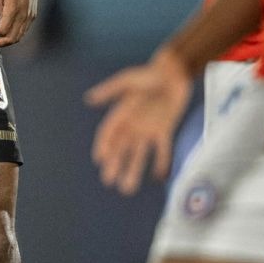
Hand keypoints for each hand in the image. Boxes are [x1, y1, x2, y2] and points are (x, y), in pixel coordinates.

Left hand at [0, 0, 41, 46]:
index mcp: (14, 9)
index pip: (3, 30)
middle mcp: (24, 15)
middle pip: (12, 38)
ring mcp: (30, 17)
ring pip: (18, 37)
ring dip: (7, 41)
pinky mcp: (32, 16)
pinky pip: (23, 31)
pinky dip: (14, 35)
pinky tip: (6, 31)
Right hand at [85, 48, 191, 194]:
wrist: (174, 73)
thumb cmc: (149, 74)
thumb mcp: (128, 81)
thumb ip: (110, 90)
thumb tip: (89, 99)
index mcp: (121, 113)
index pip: (109, 133)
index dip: (104, 146)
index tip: (100, 160)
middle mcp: (132, 124)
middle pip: (121, 148)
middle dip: (115, 164)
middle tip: (109, 181)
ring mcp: (147, 128)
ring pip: (138, 154)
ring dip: (132, 170)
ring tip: (127, 189)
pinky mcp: (164, 130)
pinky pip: (161, 150)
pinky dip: (160, 163)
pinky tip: (158, 178)